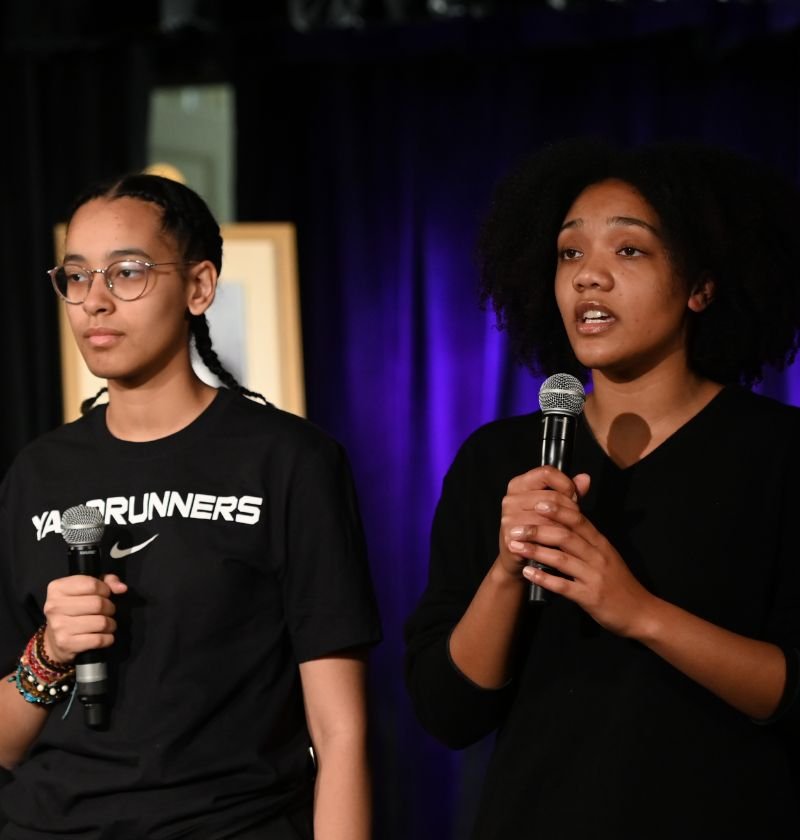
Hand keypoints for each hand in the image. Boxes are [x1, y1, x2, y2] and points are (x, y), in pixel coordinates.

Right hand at [42, 574, 127, 663]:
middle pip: (98, 604)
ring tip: (107, 624)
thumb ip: (106, 582)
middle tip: (107, 611)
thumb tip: (122, 588)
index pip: (92, 585)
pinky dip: (108, 638)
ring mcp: (59, 626)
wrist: (54, 640)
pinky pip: (99, 640)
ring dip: (110, 624)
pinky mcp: (66, 643)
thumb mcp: (86, 589)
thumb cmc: (74, 609)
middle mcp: (54, 606)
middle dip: (109, 608)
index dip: (105, 590)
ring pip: (101, 622)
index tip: (105, 595)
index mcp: (58, 588)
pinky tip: (104, 636)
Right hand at [497, 466, 587, 580]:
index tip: (573, 497)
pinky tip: (561, 544)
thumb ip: (568, 491)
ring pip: (550, 518)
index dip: (565, 484)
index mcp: (519, 485)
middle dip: (570, 509)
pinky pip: (544, 535)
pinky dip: (556, 540)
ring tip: (569, 533)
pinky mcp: (512, 536)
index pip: (546, 472)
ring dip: (566, 527)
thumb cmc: (538, 529)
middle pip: (552, 496)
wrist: (518, 557)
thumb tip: (585, 478)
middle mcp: (510, 499)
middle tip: (576, 520)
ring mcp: (509, 517)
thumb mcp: (552, 506)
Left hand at [516, 494, 654, 636]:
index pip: (578, 520)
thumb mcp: (606, 554)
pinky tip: (528, 572)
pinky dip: (544, 578)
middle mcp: (598, 556)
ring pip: (562, 559)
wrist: (640, 613)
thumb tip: (565, 518)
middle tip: (515, 526)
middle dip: (538, 529)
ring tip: (515, 546)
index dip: (558, 509)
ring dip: (536, 551)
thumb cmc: (619, 582)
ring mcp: (594, 577)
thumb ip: (587, 537)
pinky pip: (564, 586)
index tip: (537, 501)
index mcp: (601, 543)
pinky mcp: (590, 597)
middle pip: (566, 536)